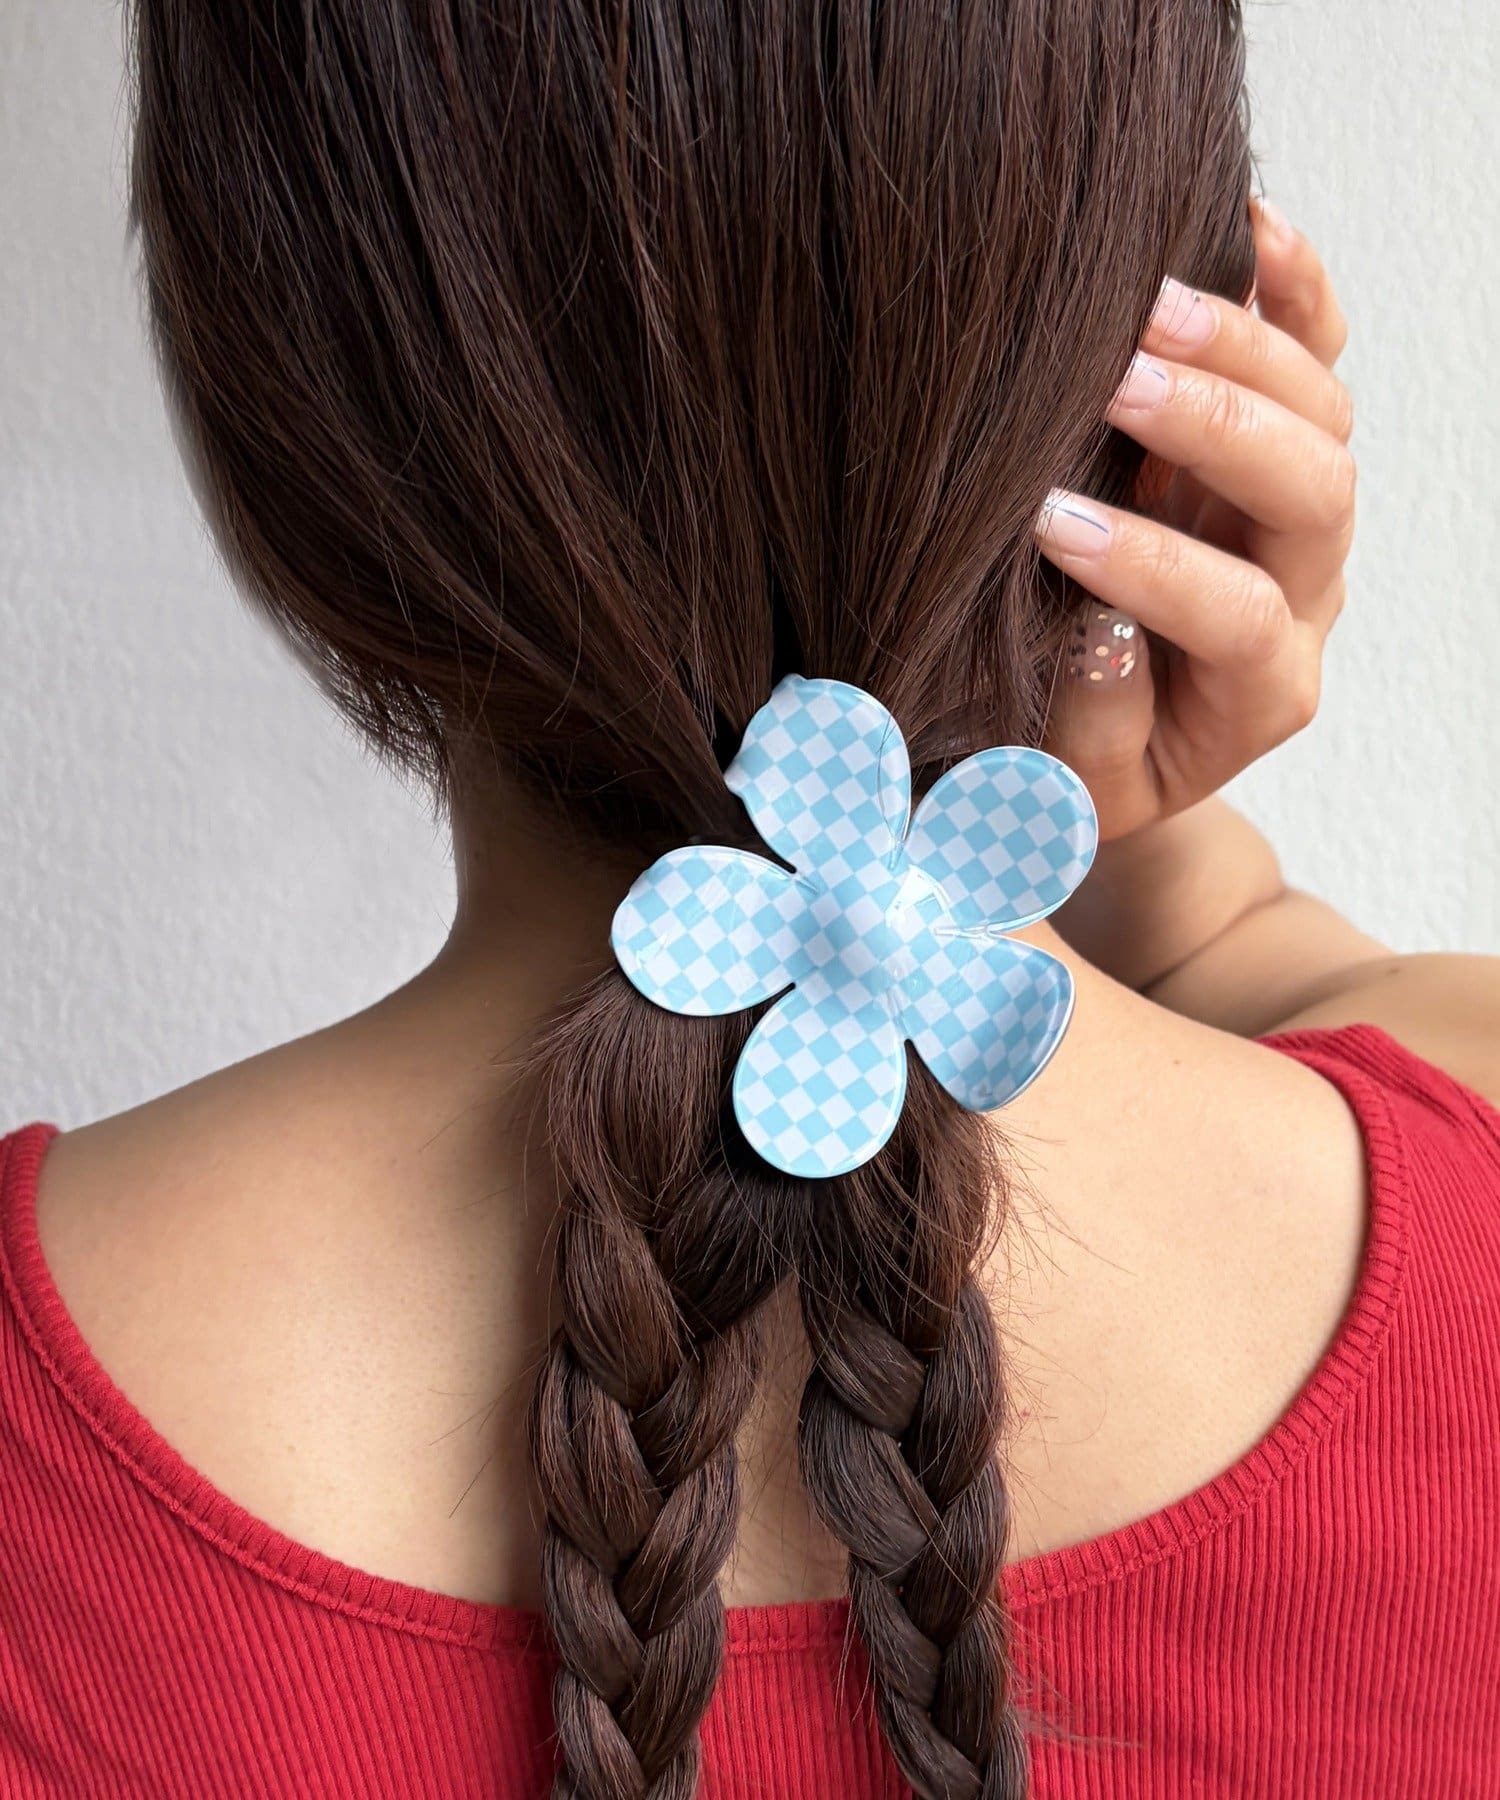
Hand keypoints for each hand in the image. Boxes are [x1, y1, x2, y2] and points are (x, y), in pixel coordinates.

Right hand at [1038, 196, 1353, 842]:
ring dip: (1243, 349)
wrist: (1116, 742)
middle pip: (1312, 493)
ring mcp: (1295, 515)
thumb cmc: (1082, 763)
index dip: (1154, 568)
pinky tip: (1247, 226)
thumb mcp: (1077, 789)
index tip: (1051, 528)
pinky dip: (1294, 290)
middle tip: (1120, 383)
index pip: (1238, 615)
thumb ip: (1095, 727)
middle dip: (1219, 429)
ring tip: (1148, 302)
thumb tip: (1099, 630)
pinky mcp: (1273, 452)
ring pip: (1323, 412)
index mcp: (1261, 689)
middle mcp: (1304, 593)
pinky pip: (1318, 358)